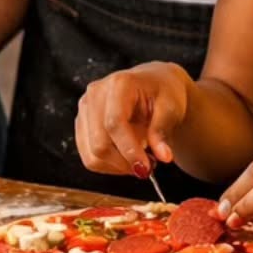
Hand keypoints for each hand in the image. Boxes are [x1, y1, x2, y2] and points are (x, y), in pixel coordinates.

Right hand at [75, 65, 189, 178]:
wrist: (152, 85)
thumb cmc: (163, 92)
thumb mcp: (171, 108)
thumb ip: (162, 132)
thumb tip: (163, 156)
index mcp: (119, 84)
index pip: (115, 123)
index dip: (129, 150)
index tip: (145, 169)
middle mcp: (95, 94)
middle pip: (99, 143)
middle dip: (124, 162)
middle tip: (148, 167)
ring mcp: (85, 109)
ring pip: (92, 155)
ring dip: (117, 166)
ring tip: (140, 160)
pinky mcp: (81, 124)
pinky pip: (89, 157)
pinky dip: (109, 165)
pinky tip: (126, 157)